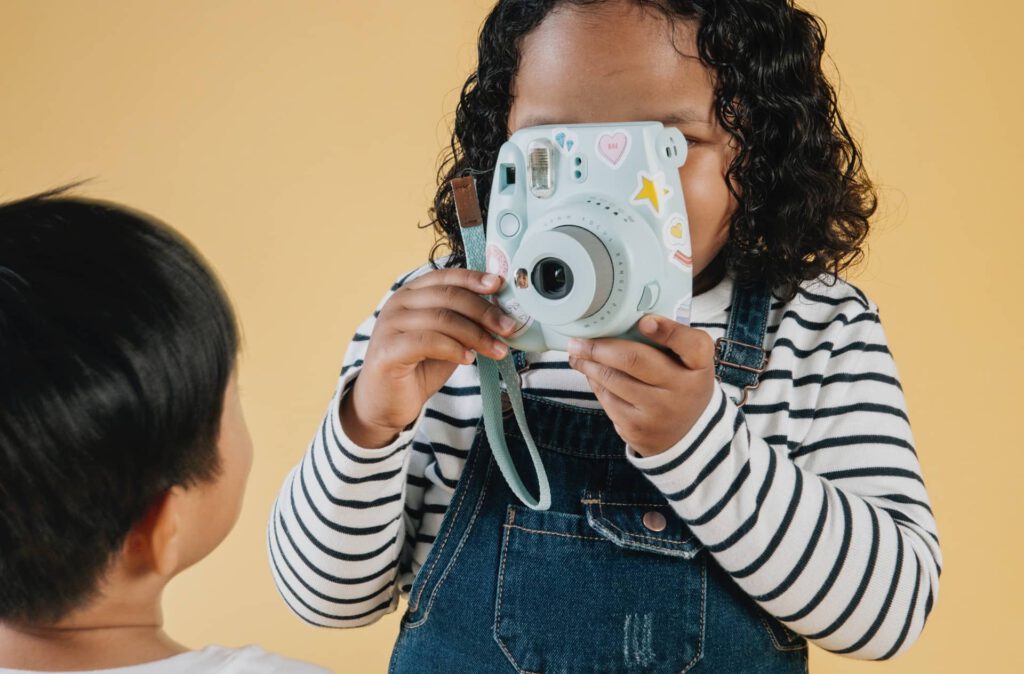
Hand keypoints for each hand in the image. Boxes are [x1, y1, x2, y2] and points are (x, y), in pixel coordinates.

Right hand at [342, 269, 517, 447]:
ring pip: (442, 318)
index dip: (474, 279)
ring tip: (496, 350)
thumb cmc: (417, 369)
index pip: (446, 277)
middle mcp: (398, 303)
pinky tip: (468, 359)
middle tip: (509, 327)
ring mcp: (389, 325)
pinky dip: (454, 349)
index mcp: (412, 293)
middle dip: (484, 311)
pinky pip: (428, 341)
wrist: (385, 404)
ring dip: (476, 334)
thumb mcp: (447, 340)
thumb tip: (500, 315)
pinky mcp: (387, 350)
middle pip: (448, 296)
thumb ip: (465, 323)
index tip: (499, 286)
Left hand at [568, 315, 716, 456]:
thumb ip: (668, 340)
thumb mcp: (689, 363)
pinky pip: (607, 399)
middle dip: (599, 347)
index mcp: (699, 367)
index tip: (644, 321)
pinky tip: (591, 374)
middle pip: (634, 360)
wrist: (687, 434)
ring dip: (588, 365)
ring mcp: (657, 412)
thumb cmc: (681, 385)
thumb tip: (622, 320)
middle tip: (579, 340)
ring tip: (577, 354)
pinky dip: (596, 383)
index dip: (667, 330)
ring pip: (613, 380)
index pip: (692, 345)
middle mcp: (681, 391)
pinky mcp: (636, 428)